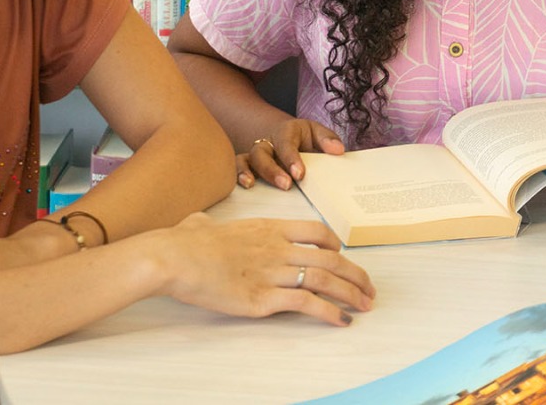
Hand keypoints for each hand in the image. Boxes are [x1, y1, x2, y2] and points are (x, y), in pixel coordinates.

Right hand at [150, 212, 374, 325]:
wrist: (177, 257)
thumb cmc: (185, 242)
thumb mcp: (203, 225)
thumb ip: (208, 225)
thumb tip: (198, 224)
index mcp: (269, 228)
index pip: (316, 231)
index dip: (335, 245)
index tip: (341, 256)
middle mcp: (278, 248)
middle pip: (330, 258)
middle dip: (355, 275)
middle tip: (369, 288)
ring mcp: (274, 272)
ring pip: (326, 280)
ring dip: (351, 294)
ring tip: (365, 306)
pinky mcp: (265, 299)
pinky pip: (307, 304)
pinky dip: (330, 312)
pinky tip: (342, 320)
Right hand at [237, 118, 344, 189]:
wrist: (286, 137)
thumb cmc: (304, 139)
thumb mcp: (317, 133)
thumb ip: (327, 140)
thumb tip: (338, 150)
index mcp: (286, 132)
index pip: (286, 143)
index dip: (291, 158)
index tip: (299, 174)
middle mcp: (267, 142)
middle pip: (262, 152)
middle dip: (272, 170)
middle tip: (285, 185)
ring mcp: (255, 155)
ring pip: (246, 160)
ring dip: (247, 172)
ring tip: (251, 185)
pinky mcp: (247, 166)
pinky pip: (236, 167)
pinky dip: (236, 175)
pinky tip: (243, 187)